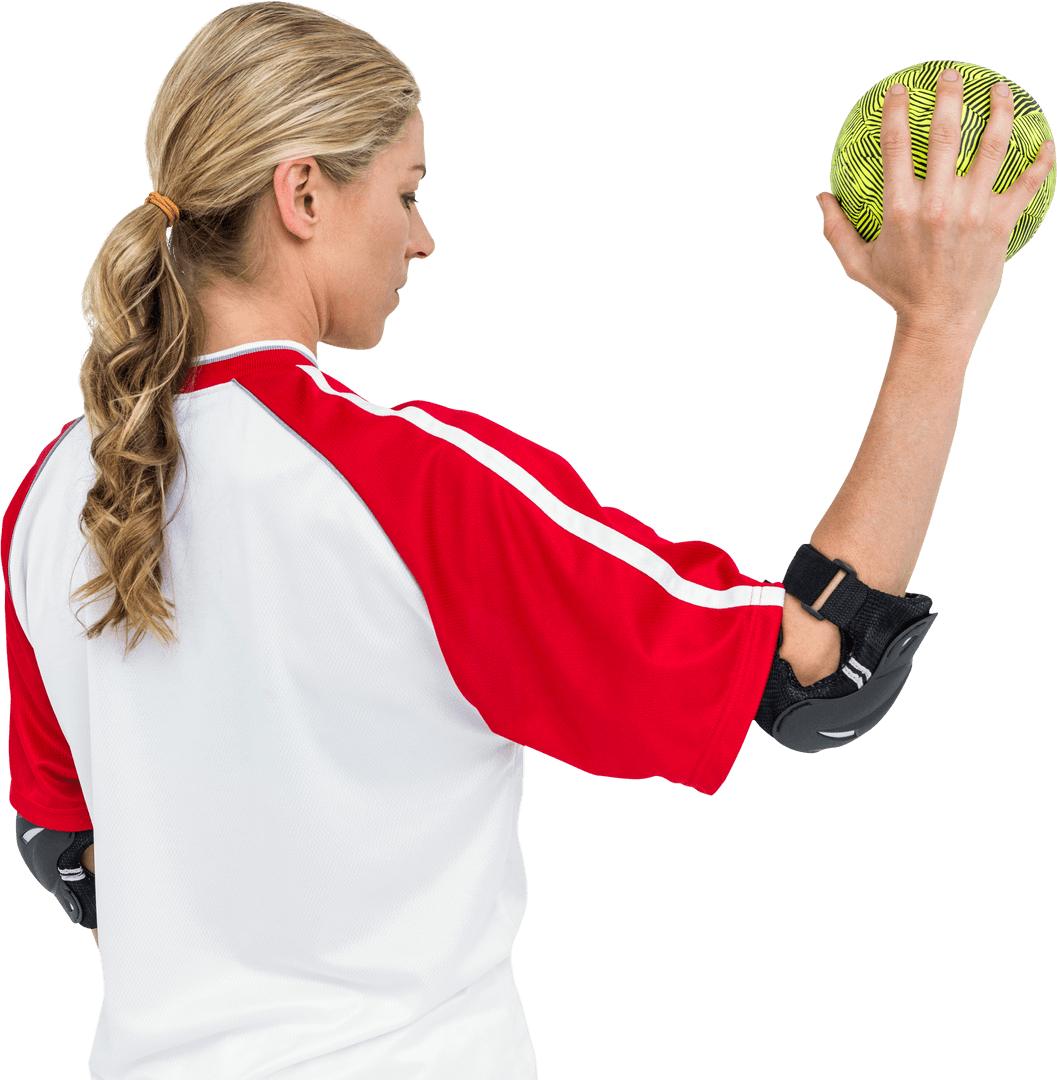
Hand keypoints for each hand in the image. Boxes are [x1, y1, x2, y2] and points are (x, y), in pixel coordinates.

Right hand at [818, 69, 1055, 342]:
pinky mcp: (1001, 224)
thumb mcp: (858, 264)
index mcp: (900, 211)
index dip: (896, 111)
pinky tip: (1046, 142)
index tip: (900, 89)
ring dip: (1000, 112)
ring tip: (1000, 91)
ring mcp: (973, 213)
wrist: (939, 323)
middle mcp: (937, 205)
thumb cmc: (897, 292)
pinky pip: (1028, 184)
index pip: (895, 147)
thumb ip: (836, 229)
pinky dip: (1042, 161)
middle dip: (949, 96)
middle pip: (947, 135)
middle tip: (951, 76)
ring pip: (994, 148)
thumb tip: (820, 197)